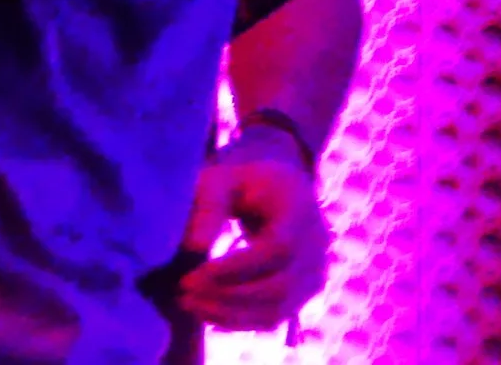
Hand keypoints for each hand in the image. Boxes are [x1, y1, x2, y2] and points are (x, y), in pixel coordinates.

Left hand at [175, 127, 328, 331]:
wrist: (282, 193)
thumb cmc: (246, 183)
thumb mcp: (224, 179)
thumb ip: (208, 205)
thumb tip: (193, 247)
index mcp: (300, 211)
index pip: (277, 249)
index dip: (236, 267)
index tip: (194, 273)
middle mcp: (317, 248)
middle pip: (278, 286)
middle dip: (227, 294)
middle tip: (184, 290)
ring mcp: (314, 275)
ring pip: (277, 309)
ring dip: (230, 313)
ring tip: (188, 303)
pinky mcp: (303, 295)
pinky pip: (275, 317)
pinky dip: (240, 321)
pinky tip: (206, 312)